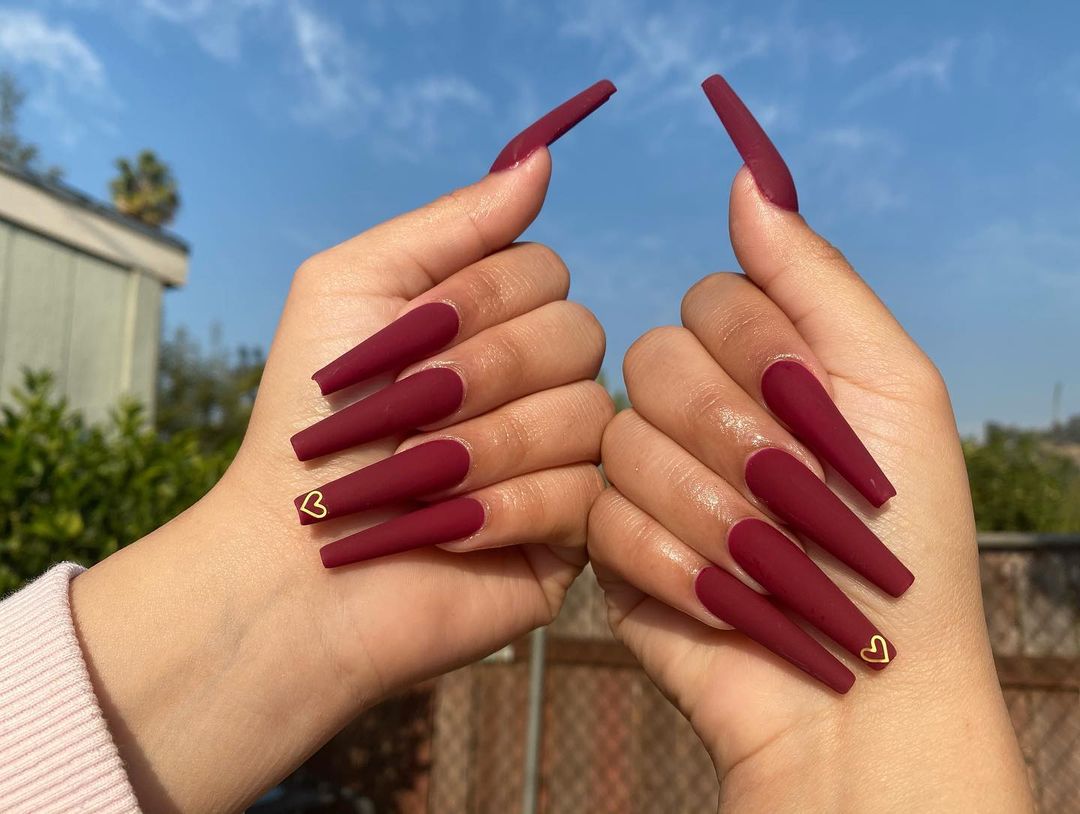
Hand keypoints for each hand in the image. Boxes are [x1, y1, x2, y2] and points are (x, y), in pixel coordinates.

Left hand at [70, 146, 610, 812]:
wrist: (286, 562)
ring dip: (483, 448)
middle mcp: (542, 382)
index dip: (479, 301)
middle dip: (480, 374)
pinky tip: (444, 534)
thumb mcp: (353, 289)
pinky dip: (504, 512)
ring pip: (589, 415)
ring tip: (414, 482)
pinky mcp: (572, 534)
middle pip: (580, 334)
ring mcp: (564, 458)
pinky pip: (587, 497)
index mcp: (497, 323)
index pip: (546, 270)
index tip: (401, 343)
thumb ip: (449, 224)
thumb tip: (541, 156)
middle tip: (403, 416)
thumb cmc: (307, 421)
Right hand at [588, 76, 1033, 811]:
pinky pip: (602, 518)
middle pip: (655, 361)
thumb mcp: (890, 388)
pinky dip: (672, 564)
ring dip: (708, 511)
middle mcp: (697, 410)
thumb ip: (814, 280)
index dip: (759, 354)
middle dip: (730, 438)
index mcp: (763, 364)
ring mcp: (649, 476)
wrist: (862, 686)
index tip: (816, 414)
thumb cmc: (899, 539)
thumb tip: (747, 176)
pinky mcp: (612, 544)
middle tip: (791, 496)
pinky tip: (721, 599)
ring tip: (765, 563)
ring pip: (623, 442)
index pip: (713, 300)